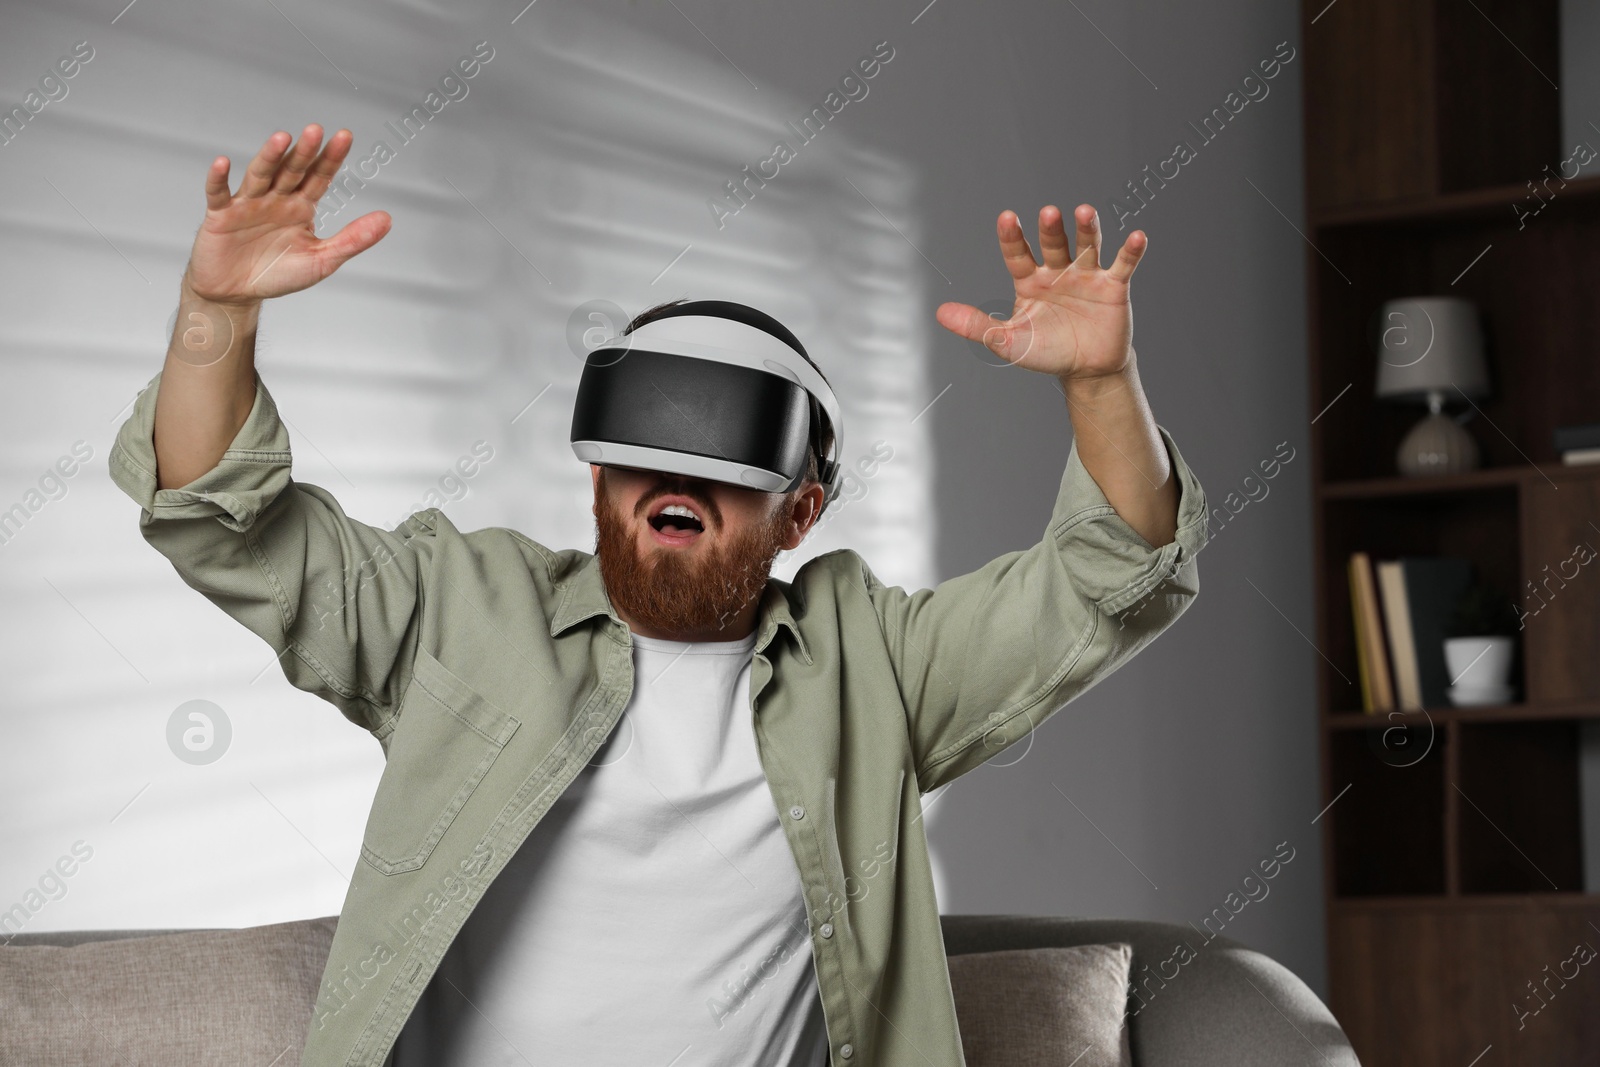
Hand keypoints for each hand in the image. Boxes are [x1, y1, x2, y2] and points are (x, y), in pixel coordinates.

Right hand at [183, 124, 390, 306]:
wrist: (237, 293)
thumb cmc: (279, 274)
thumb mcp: (322, 260)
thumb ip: (353, 239)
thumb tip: (388, 219)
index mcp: (301, 206)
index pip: (319, 177)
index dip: (331, 158)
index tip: (345, 136)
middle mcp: (276, 199)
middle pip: (291, 171)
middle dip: (304, 152)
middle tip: (315, 130)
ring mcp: (247, 204)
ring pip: (260, 175)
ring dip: (269, 157)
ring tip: (282, 138)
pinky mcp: (220, 216)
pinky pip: (218, 194)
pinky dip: (218, 179)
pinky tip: (223, 162)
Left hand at [935, 204, 1145, 380]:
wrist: (1087, 370)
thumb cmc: (1045, 351)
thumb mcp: (1008, 342)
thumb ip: (976, 325)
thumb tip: (939, 312)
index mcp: (1030, 281)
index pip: (1018, 254)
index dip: (1013, 237)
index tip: (1007, 217)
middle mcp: (1057, 271)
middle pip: (1053, 244)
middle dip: (1051, 229)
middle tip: (1048, 212)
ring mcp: (1087, 275)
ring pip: (1087, 245)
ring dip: (1087, 228)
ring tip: (1084, 212)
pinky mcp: (1113, 286)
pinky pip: (1123, 265)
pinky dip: (1131, 251)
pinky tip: (1137, 236)